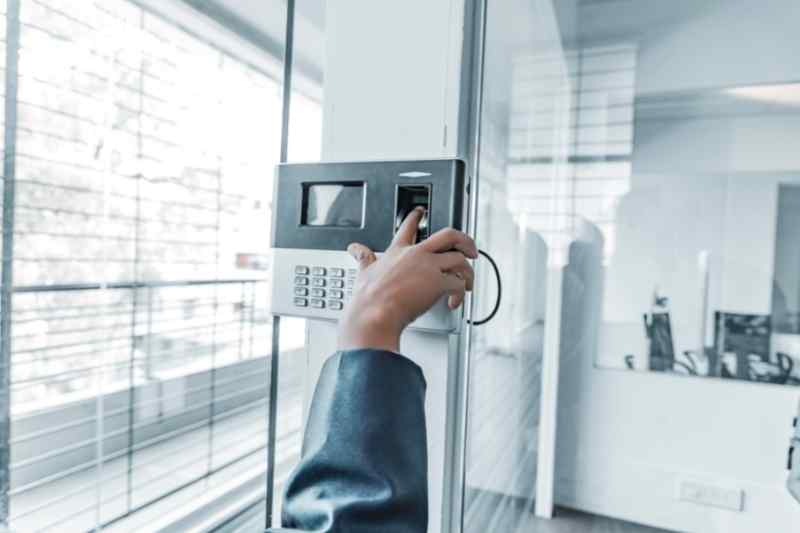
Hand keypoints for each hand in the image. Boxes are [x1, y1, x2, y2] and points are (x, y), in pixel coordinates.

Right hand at [337, 207, 477, 352]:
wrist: (374, 315)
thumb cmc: (368, 298)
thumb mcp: (363, 271)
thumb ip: (364, 258)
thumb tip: (355, 248)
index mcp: (398, 251)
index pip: (409, 227)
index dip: (416, 216)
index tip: (421, 211)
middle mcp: (417, 255)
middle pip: (449, 235)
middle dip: (465, 240)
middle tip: (471, 249)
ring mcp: (429, 267)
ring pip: (460, 260)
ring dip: (468, 273)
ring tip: (468, 283)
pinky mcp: (438, 283)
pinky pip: (459, 284)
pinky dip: (461, 294)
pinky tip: (455, 302)